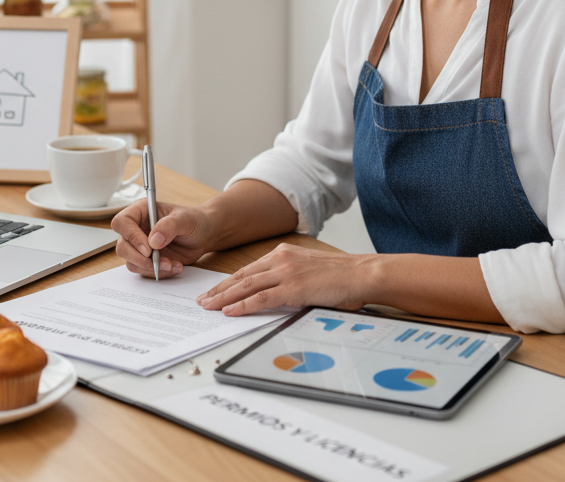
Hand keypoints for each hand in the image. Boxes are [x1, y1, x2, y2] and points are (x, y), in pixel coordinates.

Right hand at [111, 199, 217, 277]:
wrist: (203, 236)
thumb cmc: (194, 221)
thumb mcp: (185, 219)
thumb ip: (169, 227)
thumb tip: (153, 242)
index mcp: (141, 211)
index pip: (122, 222)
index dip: (131, 236)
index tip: (148, 249)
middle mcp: (137, 228)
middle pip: (122, 246)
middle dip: (140, 259)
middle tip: (159, 263)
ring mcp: (140, 246)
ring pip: (131, 262)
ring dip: (151, 268)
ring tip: (172, 264)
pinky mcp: (147, 260)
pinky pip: (143, 271)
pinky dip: (158, 273)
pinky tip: (174, 267)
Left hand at [196, 243, 375, 314]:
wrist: (361, 273)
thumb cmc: (340, 277)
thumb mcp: (308, 272)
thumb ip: (289, 279)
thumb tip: (275, 296)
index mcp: (283, 254)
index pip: (248, 269)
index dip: (228, 281)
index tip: (214, 290)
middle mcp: (280, 259)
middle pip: (241, 276)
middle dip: (219, 289)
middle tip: (202, 300)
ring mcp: (286, 272)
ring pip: (246, 286)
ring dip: (224, 297)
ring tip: (208, 306)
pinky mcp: (293, 287)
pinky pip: (261, 298)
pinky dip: (243, 305)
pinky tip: (230, 310)